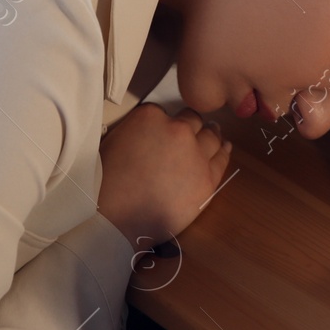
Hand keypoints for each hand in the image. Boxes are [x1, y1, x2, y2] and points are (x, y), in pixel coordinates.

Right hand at [97, 104, 232, 249]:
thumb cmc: (105, 184)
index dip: (164, 123)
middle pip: (192, 121)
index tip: (164, 132)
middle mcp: (177, 129)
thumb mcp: (113, 142)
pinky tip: (225, 148)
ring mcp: (196, 153)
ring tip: (215, 133)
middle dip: (191, 126)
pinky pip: (221, 159)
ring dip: (212, 134)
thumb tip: (147, 135)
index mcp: (150, 117)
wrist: (115, 218)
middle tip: (194, 129)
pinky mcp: (207, 178)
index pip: (164, 112)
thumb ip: (135, 131)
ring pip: (211, 137)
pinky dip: (223, 152)